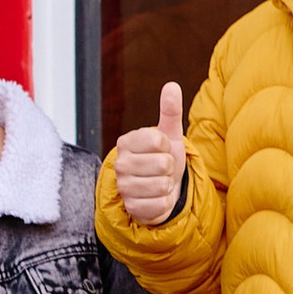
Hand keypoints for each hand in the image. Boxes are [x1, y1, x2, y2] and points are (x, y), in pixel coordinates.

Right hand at [111, 81, 186, 229]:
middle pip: (162, 163)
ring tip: (159, 182)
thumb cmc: (163, 160)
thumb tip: (171, 86)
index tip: (161, 150)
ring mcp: (124, 187)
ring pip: (162, 184)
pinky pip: (161, 204)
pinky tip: (156, 198)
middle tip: (162, 169)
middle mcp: (121, 163)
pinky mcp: (132, 207)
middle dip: (170, 168)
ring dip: (168, 185)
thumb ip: (170, 111)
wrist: (160, 190)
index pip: (158, 139)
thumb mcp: (170, 135)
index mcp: (126, 142)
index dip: (167, 146)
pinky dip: (165, 202)